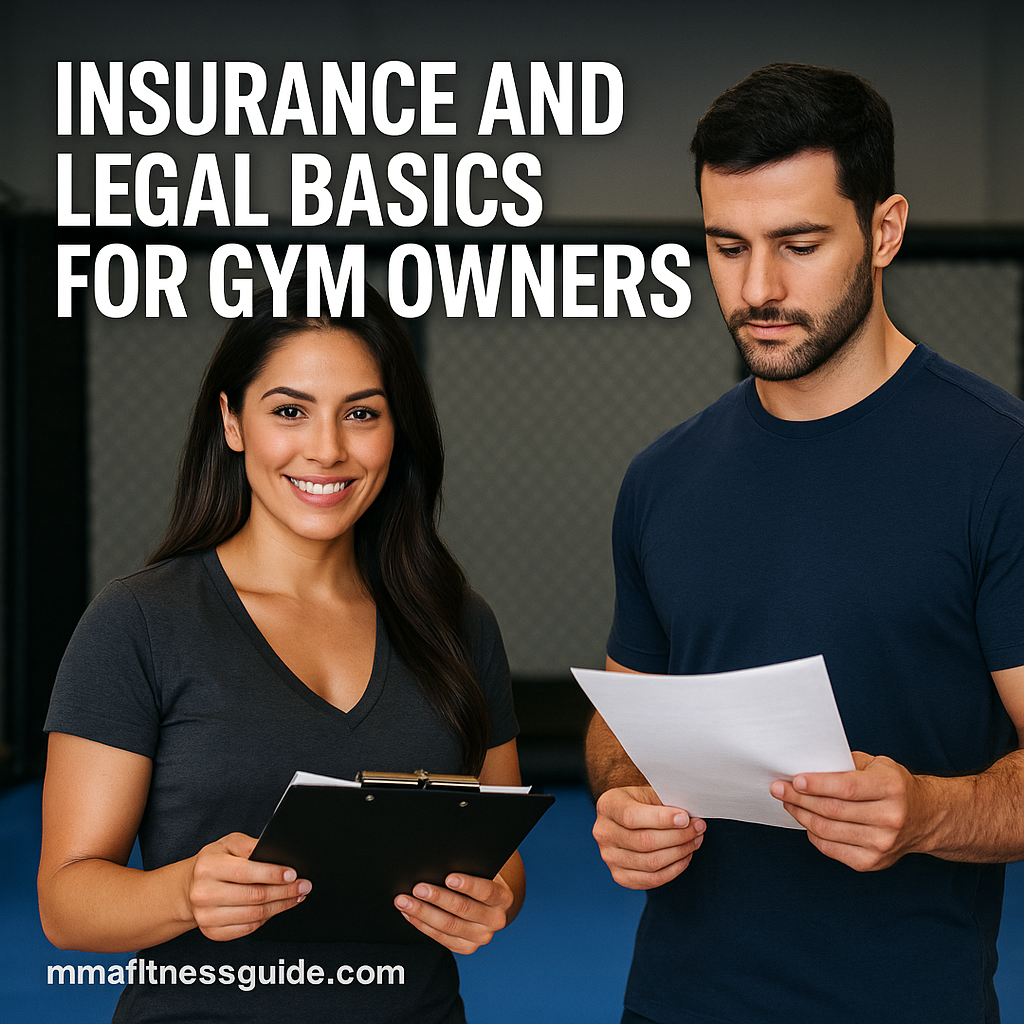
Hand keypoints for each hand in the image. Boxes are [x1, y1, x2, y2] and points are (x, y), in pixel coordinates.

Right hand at [185, 832, 310, 940]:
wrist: (188, 887)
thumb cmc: (213, 862)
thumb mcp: (228, 844)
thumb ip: (250, 846)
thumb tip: (275, 854)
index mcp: (208, 867)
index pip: (245, 872)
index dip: (272, 874)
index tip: (293, 874)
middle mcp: (203, 893)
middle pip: (254, 896)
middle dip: (284, 892)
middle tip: (304, 886)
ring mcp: (206, 916)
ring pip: (253, 915)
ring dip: (280, 906)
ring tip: (296, 897)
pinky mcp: (211, 932)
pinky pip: (247, 928)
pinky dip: (266, 919)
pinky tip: (277, 908)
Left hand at [394, 872, 513, 953]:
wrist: (493, 905)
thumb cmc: (483, 879)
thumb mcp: (484, 870)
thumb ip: (470, 868)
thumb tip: (441, 862)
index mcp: (503, 898)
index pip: (486, 891)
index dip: (468, 884)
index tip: (449, 877)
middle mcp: (494, 920)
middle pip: (462, 909)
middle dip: (437, 897)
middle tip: (417, 888)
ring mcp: (480, 937)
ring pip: (448, 925)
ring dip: (423, 912)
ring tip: (405, 901)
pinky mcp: (466, 947)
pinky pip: (441, 938)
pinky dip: (422, 924)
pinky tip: (410, 914)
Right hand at [592, 786, 704, 889]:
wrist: (627, 817)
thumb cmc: (642, 802)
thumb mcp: (649, 794)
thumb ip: (666, 803)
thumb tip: (691, 818)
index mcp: (608, 806)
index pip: (632, 816)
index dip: (661, 819)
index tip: (685, 818)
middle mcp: (603, 832)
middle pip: (643, 842)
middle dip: (677, 836)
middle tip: (698, 828)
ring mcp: (609, 857)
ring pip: (650, 863)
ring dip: (680, 853)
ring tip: (695, 840)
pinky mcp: (619, 876)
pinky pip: (651, 880)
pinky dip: (673, 870)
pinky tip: (684, 856)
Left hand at [770, 751, 934, 870]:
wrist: (925, 817)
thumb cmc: (894, 786)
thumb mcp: (877, 765)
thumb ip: (845, 764)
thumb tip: (807, 765)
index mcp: (892, 788)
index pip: (847, 788)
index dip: (818, 785)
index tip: (794, 779)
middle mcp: (890, 817)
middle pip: (833, 810)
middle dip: (799, 798)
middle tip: (778, 788)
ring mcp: (882, 843)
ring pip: (828, 830)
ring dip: (801, 815)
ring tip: (788, 802)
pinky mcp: (873, 862)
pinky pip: (831, 848)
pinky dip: (813, 834)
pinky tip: (806, 820)